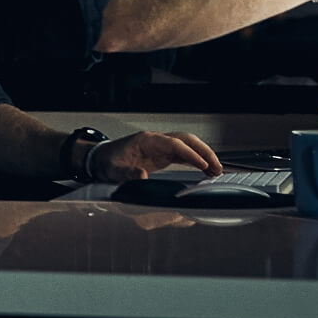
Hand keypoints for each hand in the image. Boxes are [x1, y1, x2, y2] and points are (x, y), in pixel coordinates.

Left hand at [91, 131, 222, 181]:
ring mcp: (160, 147)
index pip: (175, 144)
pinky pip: (183, 155)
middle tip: (217, 167)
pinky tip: (204, 170)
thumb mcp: (113, 171)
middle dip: (204, 151)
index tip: (203, 164)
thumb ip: (127, 174)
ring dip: (203, 155)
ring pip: (187, 146)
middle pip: (186, 140)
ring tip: (216, 170)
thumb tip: (142, 177)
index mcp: (147, 141)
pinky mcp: (161, 155)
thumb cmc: (107, 162)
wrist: (99, 159)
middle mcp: (157, 141)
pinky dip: (195, 161)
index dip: (190, 154)